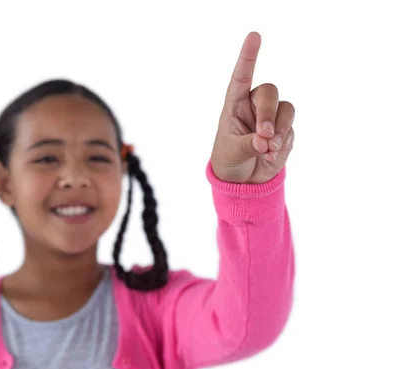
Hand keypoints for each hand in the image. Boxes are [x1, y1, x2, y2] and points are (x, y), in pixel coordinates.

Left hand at [211, 32, 295, 183]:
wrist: (243, 180)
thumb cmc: (229, 160)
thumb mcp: (231, 152)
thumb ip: (247, 144)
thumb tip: (265, 141)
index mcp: (234, 104)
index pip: (241, 76)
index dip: (248, 56)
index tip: (254, 35)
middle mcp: (254, 106)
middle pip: (269, 92)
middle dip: (268, 113)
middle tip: (264, 135)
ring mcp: (272, 118)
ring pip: (286, 109)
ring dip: (280, 128)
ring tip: (269, 149)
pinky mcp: (286, 132)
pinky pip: (291, 129)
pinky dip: (284, 143)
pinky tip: (271, 157)